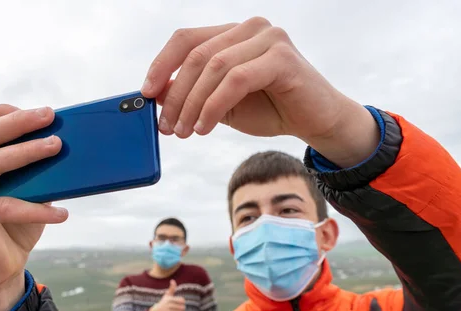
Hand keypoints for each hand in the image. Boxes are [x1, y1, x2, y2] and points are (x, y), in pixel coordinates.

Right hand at [0, 105, 68, 310]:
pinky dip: (35, 208)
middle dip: (17, 122)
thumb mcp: (28, 191)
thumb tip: (62, 141)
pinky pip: (2, 205)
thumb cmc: (17, 228)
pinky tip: (61, 213)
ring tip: (57, 147)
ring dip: (26, 152)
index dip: (5, 112)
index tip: (40, 112)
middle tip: (49, 116)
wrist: (3, 271)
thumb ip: (34, 168)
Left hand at [142, 17, 378, 167]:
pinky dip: (214, 106)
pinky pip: (236, 80)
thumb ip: (192, 94)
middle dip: (175, 95)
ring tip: (185, 132)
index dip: (161, 65)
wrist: (315, 121)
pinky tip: (205, 127)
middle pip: (196, 55)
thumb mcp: (220, 103)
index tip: (145, 94)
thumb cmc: (270, 109)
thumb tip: (155, 94)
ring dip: (192, 104)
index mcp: (232, 33)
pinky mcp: (281, 57)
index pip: (186, 39)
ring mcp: (268, 38)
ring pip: (214, 68)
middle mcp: (249, 28)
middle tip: (167, 126)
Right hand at [150, 280, 185, 310]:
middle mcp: (168, 305)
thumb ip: (172, 288)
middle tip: (179, 308)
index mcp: (169, 299)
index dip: (182, 302)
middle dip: (182, 308)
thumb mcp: (167, 295)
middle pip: (182, 307)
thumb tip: (173, 280)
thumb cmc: (163, 303)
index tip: (179, 303)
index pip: (182, 300)